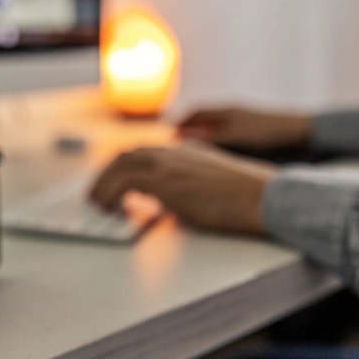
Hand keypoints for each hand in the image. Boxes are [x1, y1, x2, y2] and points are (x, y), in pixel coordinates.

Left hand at [89, 143, 276, 233]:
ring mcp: (169, 163)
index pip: (143, 152)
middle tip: (96, 193)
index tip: (111, 181)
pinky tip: (112, 209)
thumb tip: (166, 201)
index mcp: (185, 150)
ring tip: (98, 204)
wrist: (263, 198)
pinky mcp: (166, 181)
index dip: (122, 167)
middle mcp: (173, 151)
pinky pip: (124, 183)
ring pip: (120, 166)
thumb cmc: (245, 198)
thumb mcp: (210, 183)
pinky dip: (111, 194)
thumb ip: (186, 184)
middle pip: (126, 155)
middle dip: (105, 174)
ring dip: (103, 185)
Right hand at [178, 107, 312, 151]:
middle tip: (178, 139)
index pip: (196, 112)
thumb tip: (182, 136)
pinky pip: (227, 132)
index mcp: (225, 111)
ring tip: (194, 147)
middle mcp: (232, 113)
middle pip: (204, 117)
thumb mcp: (234, 136)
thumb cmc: (266, 132)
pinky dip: (217, 139)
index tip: (170, 132)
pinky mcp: (252, 130)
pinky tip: (219, 152)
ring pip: (216, 126)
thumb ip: (208, 137)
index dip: (181, 122)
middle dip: (189, 127)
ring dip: (203, 134)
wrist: (299, 131)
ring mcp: (242, 120)